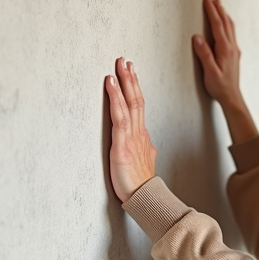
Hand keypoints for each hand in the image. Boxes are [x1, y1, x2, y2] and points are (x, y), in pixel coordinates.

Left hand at [105, 57, 157, 202]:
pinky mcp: (122, 144)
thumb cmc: (140, 184)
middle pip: (136, 100)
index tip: (131, 73)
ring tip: (119, 66)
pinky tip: (110, 84)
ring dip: (124, 83)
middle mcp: (138, 133)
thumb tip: (148, 144)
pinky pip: (119, 116)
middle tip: (125, 61)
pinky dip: (115, 97)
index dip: (135, 88)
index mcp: (142, 137)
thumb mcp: (145, 162)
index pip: (139, 107)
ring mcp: (131, 137)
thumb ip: (145, 149)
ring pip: (130, 103)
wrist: (144, 198)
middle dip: (130, 79)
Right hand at [193, 0, 243, 110]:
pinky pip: (231, 33)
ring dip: (224, 15)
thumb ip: (204, 54)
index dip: (212, 11)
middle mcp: (232, 47)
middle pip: (226, 23)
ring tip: (219, 5)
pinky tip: (225, 24)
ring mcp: (234, 50)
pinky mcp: (234, 54)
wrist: (232, 97)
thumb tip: (197, 38)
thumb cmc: (220, 87)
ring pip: (230, 27)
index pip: (217, 25)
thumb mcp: (210, 72)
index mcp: (225, 49)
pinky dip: (227, 24)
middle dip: (218, 9)